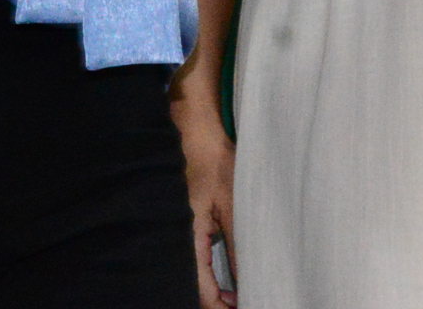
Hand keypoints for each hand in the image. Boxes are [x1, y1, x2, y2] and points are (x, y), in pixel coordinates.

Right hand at [173, 101, 238, 306]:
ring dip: (212, 290)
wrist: (194, 131)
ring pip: (192, 277)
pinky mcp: (180, 225)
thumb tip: (246, 277)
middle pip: (195, 288)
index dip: (220, 305)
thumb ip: (237, 241)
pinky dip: (208, 276)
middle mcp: (176, 239)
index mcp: (187, 237)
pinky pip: (192, 261)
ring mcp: (176, 232)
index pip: (202, 289)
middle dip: (216, 301)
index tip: (240, 306)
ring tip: (237, 296)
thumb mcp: (232, 202)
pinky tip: (225, 279)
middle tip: (240, 302)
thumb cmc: (212, 160)